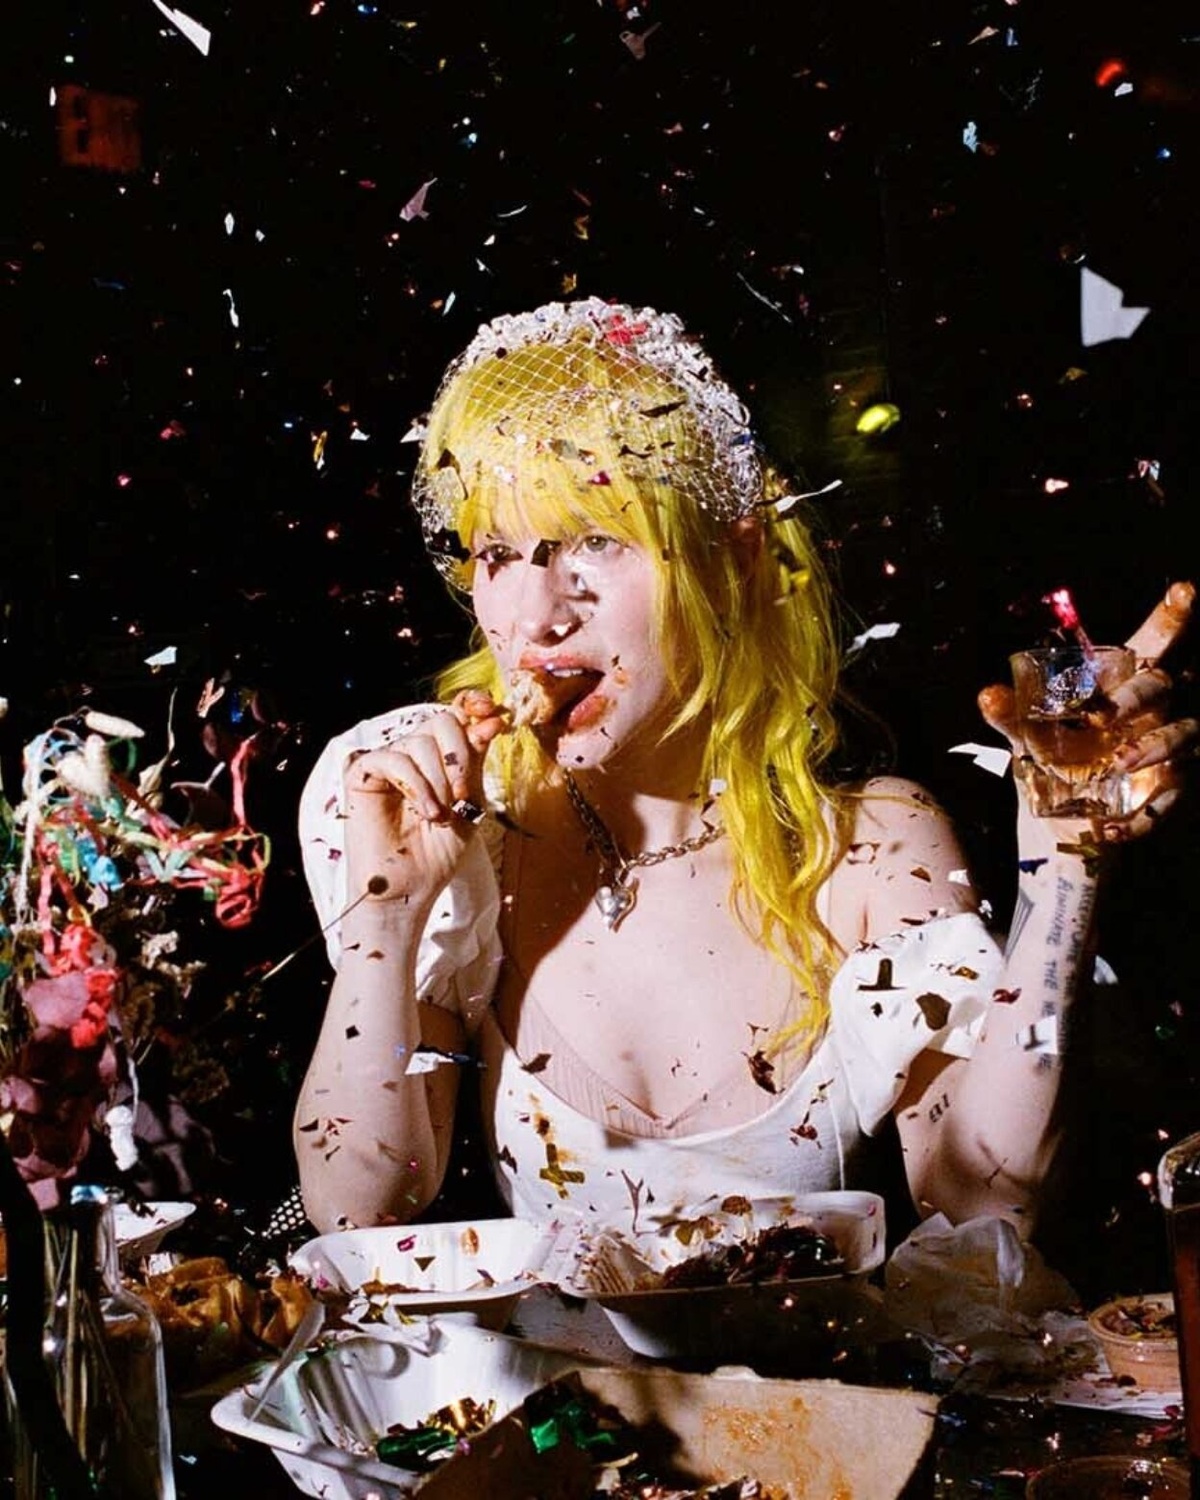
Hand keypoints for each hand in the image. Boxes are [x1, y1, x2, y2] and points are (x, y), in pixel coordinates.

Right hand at [342, 691, 508, 906]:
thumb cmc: (439, 850)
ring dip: (437, 781)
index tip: (492, 715)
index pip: (456, 713)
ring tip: (438, 816)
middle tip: (461, 795)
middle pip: (441, 721)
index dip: (473, 704)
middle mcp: (415, 753)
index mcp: (443, 756)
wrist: (412, 886)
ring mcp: (389, 761)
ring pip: (419, 741)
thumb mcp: (471, 801)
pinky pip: (393, 757)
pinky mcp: (363, 773)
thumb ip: (477, 760)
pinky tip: (425, 811)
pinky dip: (415, 783)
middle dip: (459, 755)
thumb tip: (491, 719)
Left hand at [978, 581, 1197, 841]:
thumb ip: (1012, 715)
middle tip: (1101, 714)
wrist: (1063, 820)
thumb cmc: (1053, 758)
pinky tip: (1109, 829)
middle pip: (1161, 687)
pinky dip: (1142, 818)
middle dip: (1136, 696)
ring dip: (1153, 747)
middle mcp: (1152, 711)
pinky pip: (1167, 803)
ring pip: (1182, 737)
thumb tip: (988, 693)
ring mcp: (1166, 751)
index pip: (1152, 644)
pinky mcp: (1167, 793)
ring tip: (1118, 762)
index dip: (1170, 618)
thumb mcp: (1026, 737)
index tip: (1184, 590)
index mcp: (1121, 685)